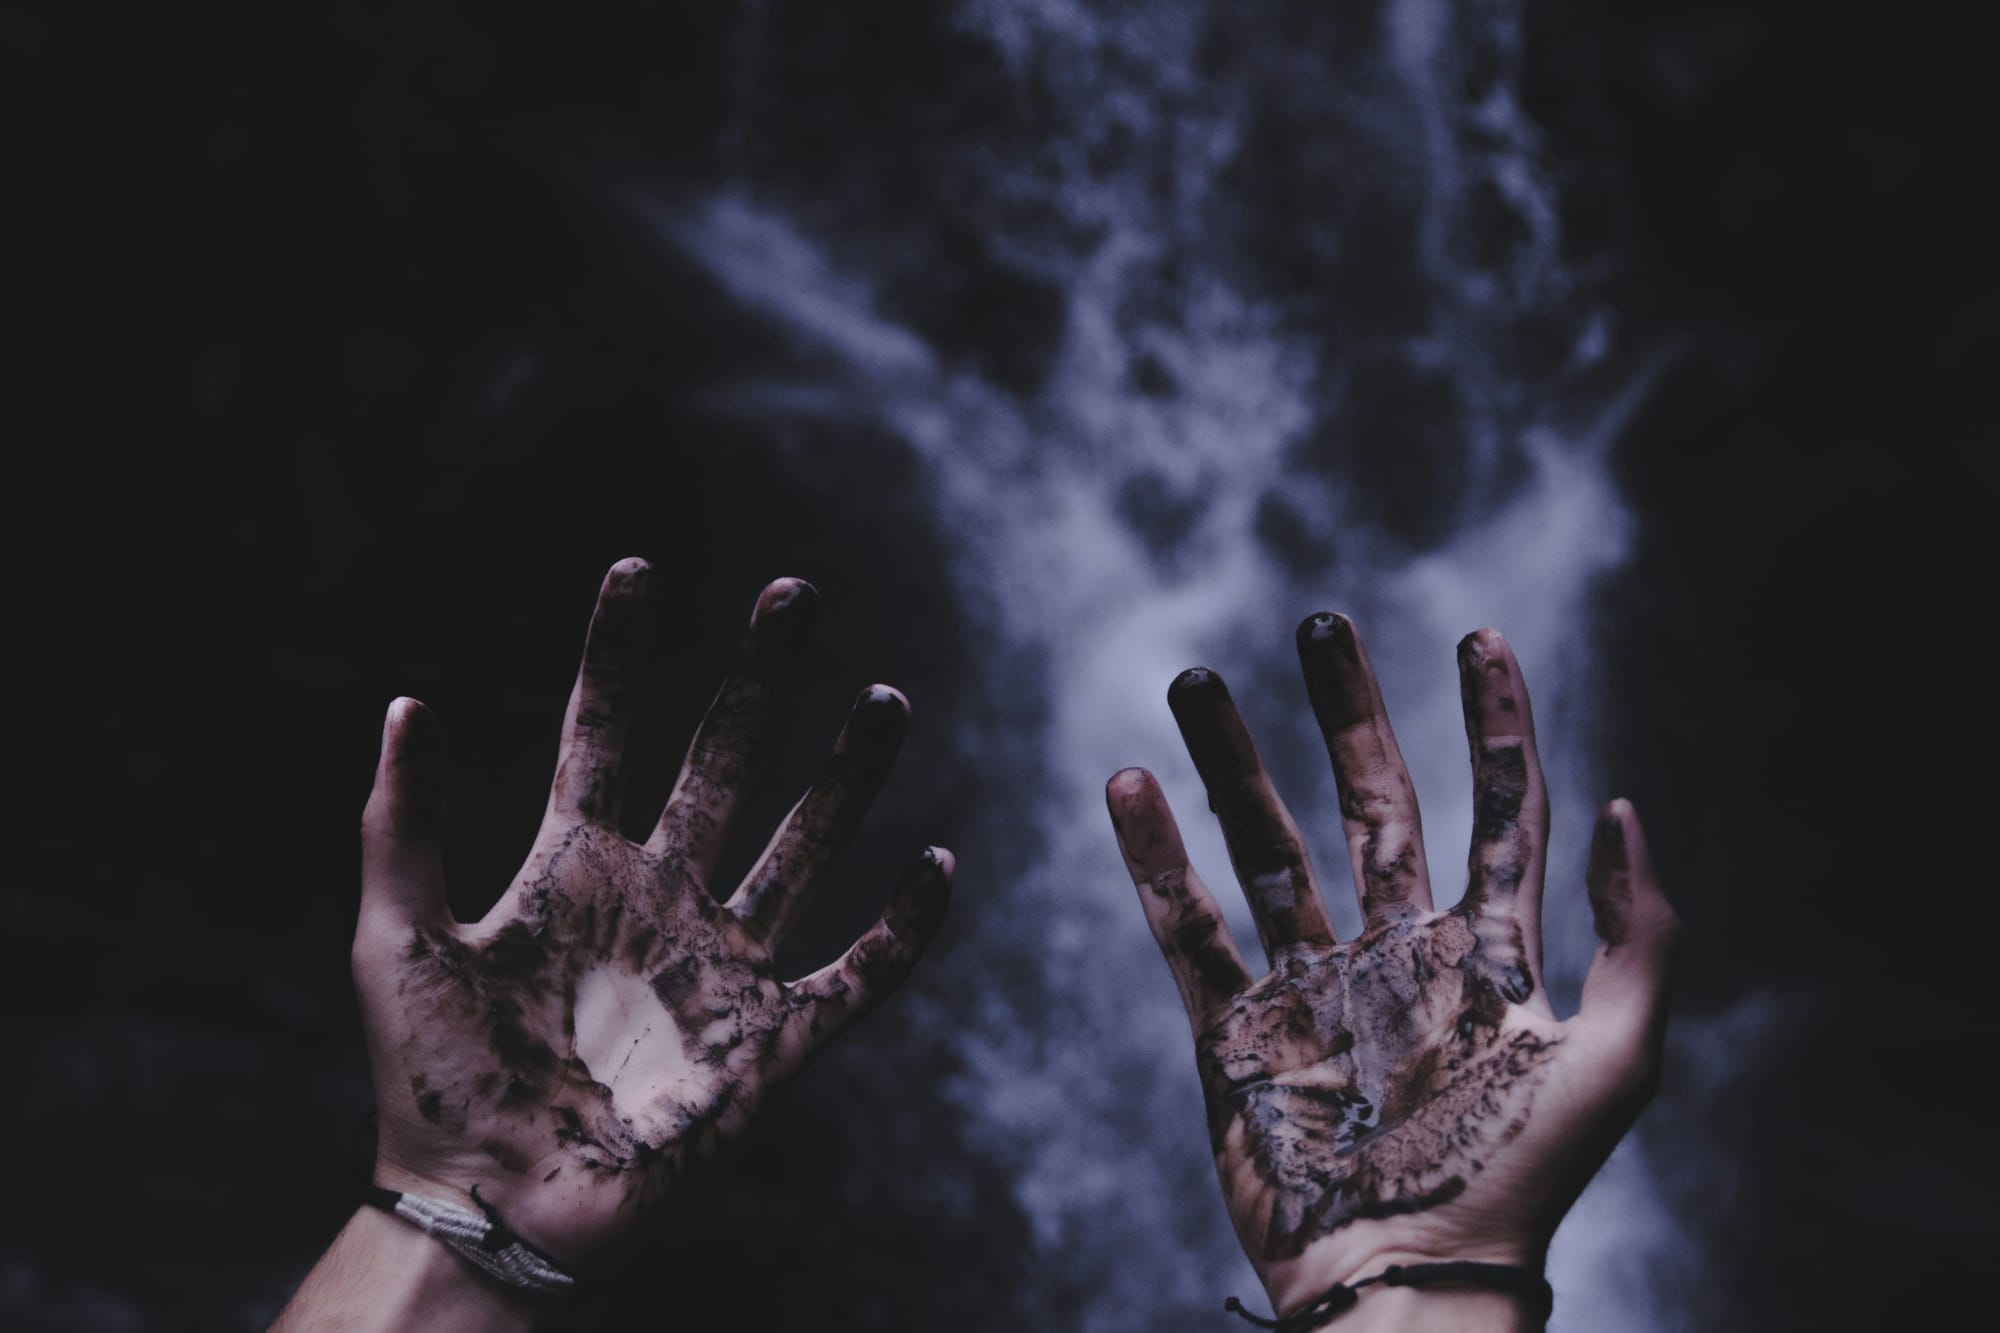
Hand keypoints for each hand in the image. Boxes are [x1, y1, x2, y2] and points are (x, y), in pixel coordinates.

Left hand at [354, 559, 952, 1261]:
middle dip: (758, 680)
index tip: (637, 567)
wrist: (486, 1208)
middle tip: (792, 593)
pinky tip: (937, 869)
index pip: (606, 734)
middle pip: (723, 766)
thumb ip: (405, 825)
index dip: (621, 654)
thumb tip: (409, 700)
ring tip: (883, 697)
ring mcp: (719, 969)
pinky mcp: (768, 1046)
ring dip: (846, 776)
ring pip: (802, 849)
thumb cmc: (433, 1083)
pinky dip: (902, 933)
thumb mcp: (399, 941)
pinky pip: (854, 980)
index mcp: (573, 868)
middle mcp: (658, 901)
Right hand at [1105, 615, 1676, 1321]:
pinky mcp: (1235, 1032)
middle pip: (1370, 805)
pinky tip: (1130, 787)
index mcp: (1485, 953)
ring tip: (1194, 681)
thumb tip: (1622, 807)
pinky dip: (1155, 860)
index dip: (1492, 724)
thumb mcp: (1616, 1061)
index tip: (1481, 638)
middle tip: (1322, 628)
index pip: (1496, 811)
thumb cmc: (1522, 1185)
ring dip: (1231, 762)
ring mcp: (1311, 988)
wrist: (1408, 1284)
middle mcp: (1396, 952)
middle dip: (1347, 713)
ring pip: (1267, 848)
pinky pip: (1188, 931)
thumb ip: (1638, 936)